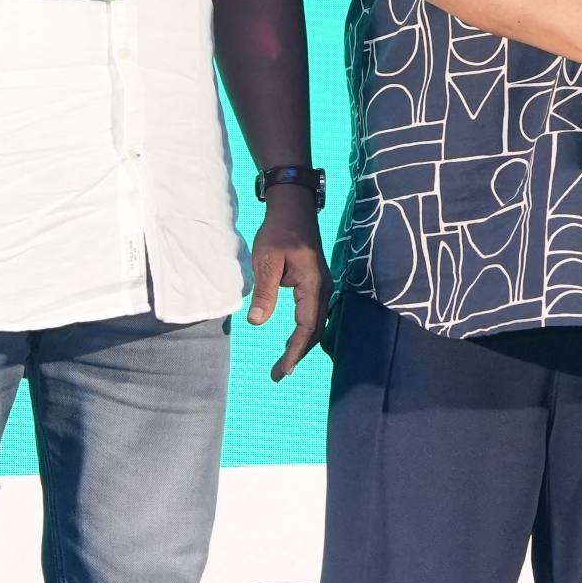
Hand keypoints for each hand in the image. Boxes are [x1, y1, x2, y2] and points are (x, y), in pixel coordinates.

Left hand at [248, 192, 333, 381]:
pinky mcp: (316, 284)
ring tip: (284, 364)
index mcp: (313, 285)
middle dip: (298, 353)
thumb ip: (265, 291)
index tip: (284, 369)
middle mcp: (323, 288)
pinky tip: (292, 340)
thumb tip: (257, 322)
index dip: (296, 350)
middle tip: (279, 374)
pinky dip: (303, 331)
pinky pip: (312, 314)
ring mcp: (322, 286)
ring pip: (315, 323)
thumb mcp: (267, 260)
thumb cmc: (279, 231)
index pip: (307, 326)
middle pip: (314, 330)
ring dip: (301, 344)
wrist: (294, 208)